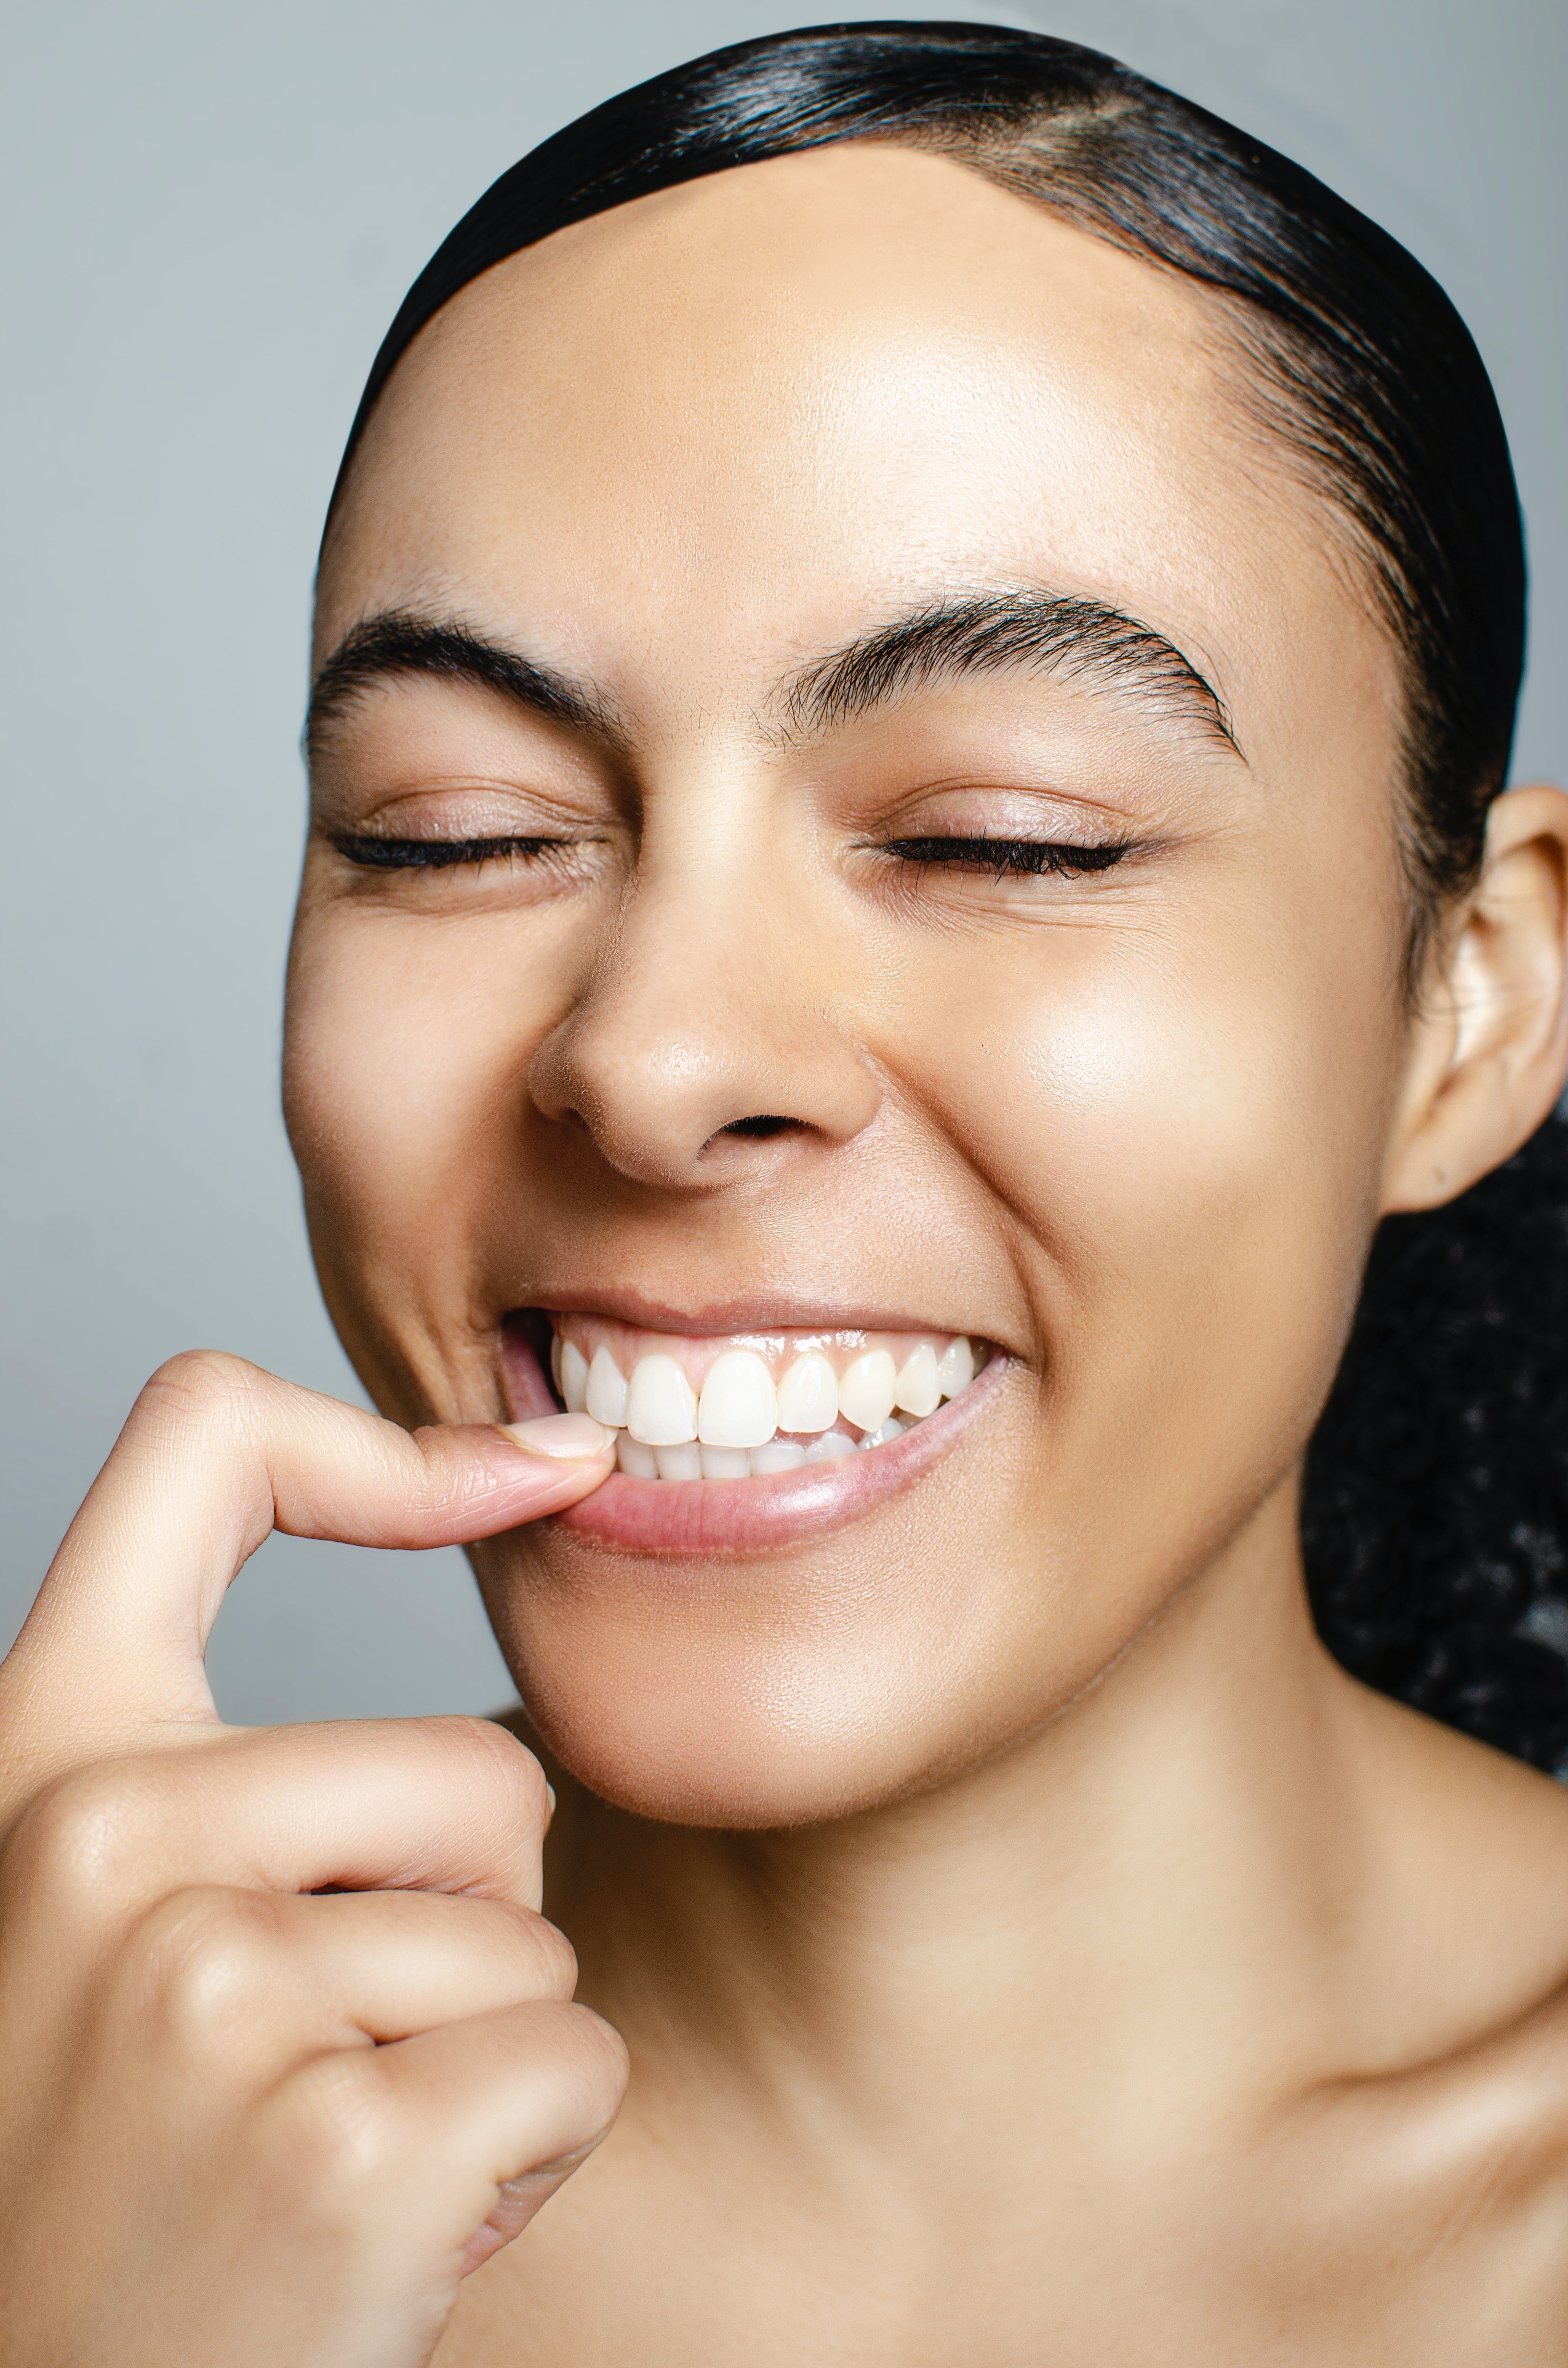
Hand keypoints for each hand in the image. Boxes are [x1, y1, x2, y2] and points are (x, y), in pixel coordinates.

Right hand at [0, 1352, 624, 2367]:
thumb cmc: (121, 2168)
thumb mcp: (112, 1918)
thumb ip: (236, 1768)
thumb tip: (516, 1497)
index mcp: (41, 1757)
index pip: (203, 1446)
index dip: (400, 1435)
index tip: (544, 1464)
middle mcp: (99, 1841)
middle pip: (481, 1769)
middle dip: (467, 1918)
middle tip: (319, 2063)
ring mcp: (208, 1986)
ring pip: (533, 1931)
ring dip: (481, 2052)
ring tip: (329, 2148)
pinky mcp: (336, 2142)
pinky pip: (572, 2061)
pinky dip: (529, 2154)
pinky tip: (390, 2230)